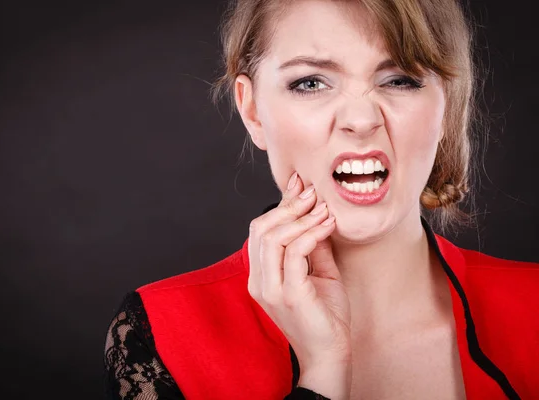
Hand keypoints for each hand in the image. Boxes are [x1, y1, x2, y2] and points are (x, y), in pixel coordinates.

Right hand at [247, 172, 351, 398]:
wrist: (331, 355)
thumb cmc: (325, 316)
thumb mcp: (318, 273)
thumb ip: (312, 245)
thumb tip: (316, 212)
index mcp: (261, 276)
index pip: (261, 231)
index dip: (279, 205)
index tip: (299, 184)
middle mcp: (259, 281)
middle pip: (261, 229)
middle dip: (288, 206)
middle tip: (313, 193)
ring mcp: (271, 289)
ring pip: (273, 237)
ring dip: (300, 217)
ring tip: (323, 208)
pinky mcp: (288, 295)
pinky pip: (294, 253)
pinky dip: (311, 233)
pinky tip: (327, 225)